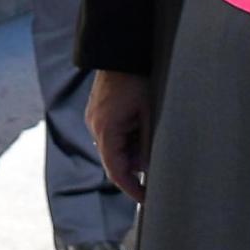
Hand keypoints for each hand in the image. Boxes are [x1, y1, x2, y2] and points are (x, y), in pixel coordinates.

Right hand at [87, 69, 151, 202]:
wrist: (120, 51)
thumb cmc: (136, 78)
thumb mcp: (148, 112)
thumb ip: (146, 142)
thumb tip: (147, 166)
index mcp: (105, 130)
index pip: (116, 171)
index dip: (131, 188)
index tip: (146, 198)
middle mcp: (95, 127)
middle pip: (116, 159)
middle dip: (137, 159)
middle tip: (155, 143)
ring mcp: (94, 119)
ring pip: (116, 146)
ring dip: (134, 143)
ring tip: (146, 120)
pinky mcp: (98, 112)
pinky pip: (114, 133)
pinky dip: (128, 133)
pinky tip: (139, 116)